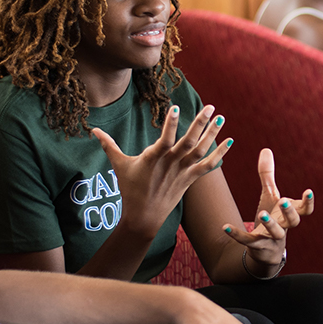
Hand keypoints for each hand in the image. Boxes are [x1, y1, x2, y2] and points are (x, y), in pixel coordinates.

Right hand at [94, 105, 232, 238]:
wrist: (144, 217)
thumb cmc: (130, 189)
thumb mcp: (119, 165)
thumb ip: (109, 145)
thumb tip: (93, 130)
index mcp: (153, 158)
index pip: (164, 139)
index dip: (170, 125)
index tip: (176, 107)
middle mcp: (170, 164)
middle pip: (188, 142)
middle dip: (200, 124)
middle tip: (210, 106)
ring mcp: (182, 172)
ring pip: (200, 151)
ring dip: (212, 134)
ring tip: (221, 116)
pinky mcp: (190, 179)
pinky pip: (208, 166)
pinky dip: (219, 154)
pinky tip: (230, 141)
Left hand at [221, 149, 312, 276]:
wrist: (267, 250)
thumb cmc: (272, 218)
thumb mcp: (270, 196)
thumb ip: (268, 175)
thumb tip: (265, 149)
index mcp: (290, 215)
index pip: (304, 210)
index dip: (308, 202)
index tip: (308, 191)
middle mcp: (285, 227)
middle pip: (292, 221)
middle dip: (289, 212)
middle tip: (284, 201)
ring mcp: (272, 238)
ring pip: (274, 232)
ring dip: (269, 223)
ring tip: (261, 214)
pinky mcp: (257, 246)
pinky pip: (247, 240)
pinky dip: (236, 234)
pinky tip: (224, 227)